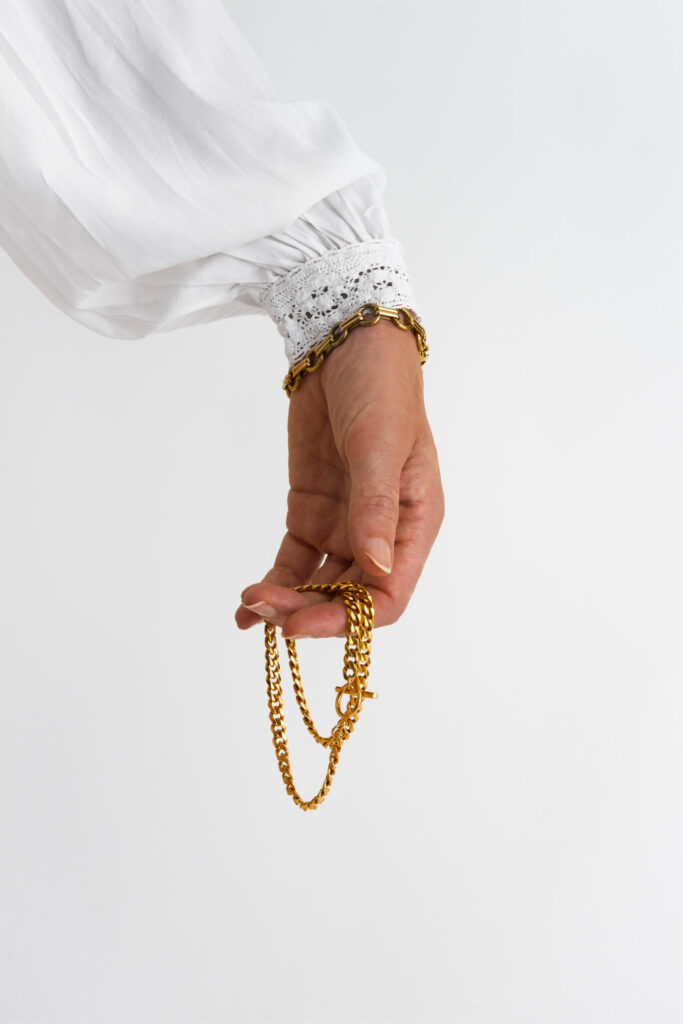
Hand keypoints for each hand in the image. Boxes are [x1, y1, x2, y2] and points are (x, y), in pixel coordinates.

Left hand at [234, 316, 444, 637]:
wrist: (346, 348)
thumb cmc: (381, 391)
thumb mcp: (380, 447)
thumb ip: (376, 509)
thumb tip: (377, 568)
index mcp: (415, 524)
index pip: (388, 596)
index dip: (349, 618)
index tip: (303, 622)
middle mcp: (382, 534)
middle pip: (348, 597)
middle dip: (309, 611)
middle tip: (265, 610)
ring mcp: (344, 526)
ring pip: (318, 585)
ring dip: (287, 603)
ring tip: (250, 607)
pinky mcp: (311, 514)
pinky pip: (294, 562)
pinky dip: (273, 583)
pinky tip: (246, 605)